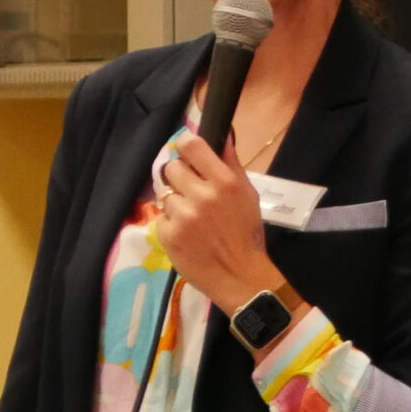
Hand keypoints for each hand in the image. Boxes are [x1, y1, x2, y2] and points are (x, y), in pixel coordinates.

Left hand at [155, 133, 284, 314]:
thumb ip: (231, 164)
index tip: (187, 153)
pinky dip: (171, 223)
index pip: (191, 146)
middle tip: (191, 191)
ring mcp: (182, 215)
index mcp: (224, 182)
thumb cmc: (246, 234)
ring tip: (192, 218)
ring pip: (165, 193)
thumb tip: (222, 135)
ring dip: (175, 202)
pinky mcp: (168, 234)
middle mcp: (201, 195)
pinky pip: (161, 216)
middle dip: (180, 177)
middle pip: (172, 167)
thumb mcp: (248, 195)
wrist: (240, 276)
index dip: (184, 146)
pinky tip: (187, 234)